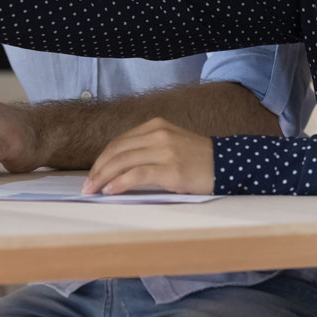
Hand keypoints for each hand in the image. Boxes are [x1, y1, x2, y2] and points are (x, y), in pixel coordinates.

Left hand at [82, 117, 213, 194]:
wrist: (228, 165)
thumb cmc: (198, 160)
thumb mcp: (171, 145)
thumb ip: (147, 150)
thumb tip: (117, 169)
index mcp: (156, 126)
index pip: (119, 142)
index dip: (102, 159)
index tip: (92, 175)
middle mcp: (159, 134)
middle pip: (117, 151)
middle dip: (98, 169)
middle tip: (87, 186)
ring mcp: (165, 150)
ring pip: (123, 161)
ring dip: (103, 177)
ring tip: (94, 191)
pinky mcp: (171, 169)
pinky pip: (137, 174)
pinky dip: (120, 182)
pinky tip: (110, 190)